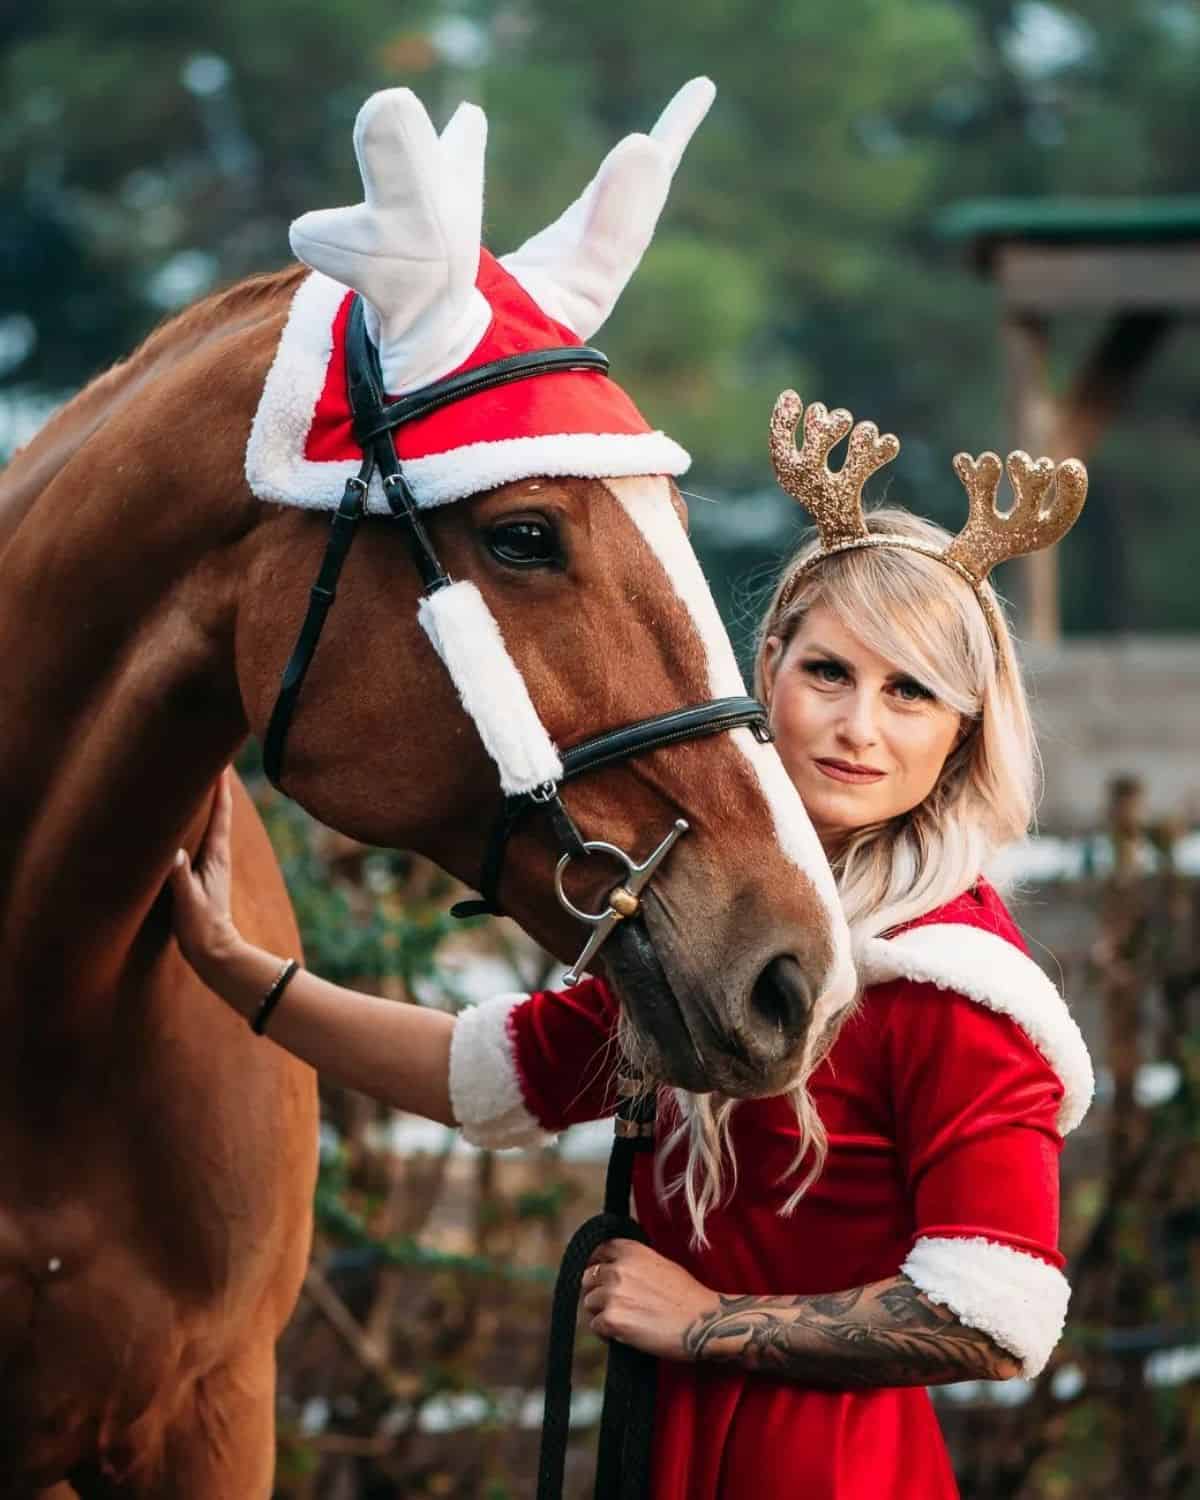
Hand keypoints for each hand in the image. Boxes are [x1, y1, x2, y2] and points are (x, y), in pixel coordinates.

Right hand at [168, 768, 241, 978]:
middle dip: (217, 788)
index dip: (221, 789)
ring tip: (202, 782)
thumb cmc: (200, 926)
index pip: (221, 815)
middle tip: (215, 760)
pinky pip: (202, 840)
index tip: (224, 763)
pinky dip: (199, 824)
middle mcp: (217, 856)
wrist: (213, 951)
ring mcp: (211, 864)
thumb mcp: (187, 900)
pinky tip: (190, 823)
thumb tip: (173, 853)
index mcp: (216, 856)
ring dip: (209, 804)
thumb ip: (180, 877)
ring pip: (212, 825)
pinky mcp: (203, 874)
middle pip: (220, 814)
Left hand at [582, 1238, 716, 1361]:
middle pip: (588, 1277)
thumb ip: (635, 1263)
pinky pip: (595, 1326)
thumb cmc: (687, 1296)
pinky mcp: (612, 1320)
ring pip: (589, 1303)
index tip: (600, 1276)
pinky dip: (605, 1332)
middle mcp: (619, 1268)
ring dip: (601, 1312)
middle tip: (611, 1304)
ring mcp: (613, 1294)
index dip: (598, 1264)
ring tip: (621, 1321)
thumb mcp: (661, 1264)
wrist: (702, 1322)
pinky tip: (622, 1334)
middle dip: (596, 1290)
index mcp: (631, 1251)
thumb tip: (615, 1269)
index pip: (600, 1250)